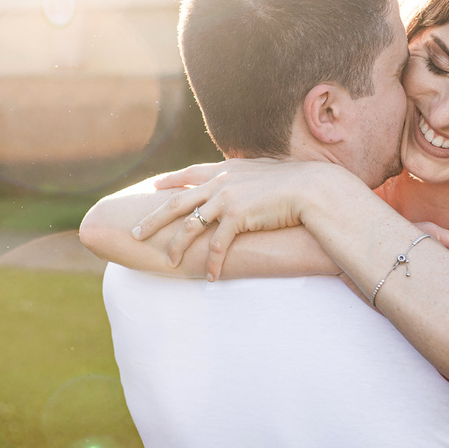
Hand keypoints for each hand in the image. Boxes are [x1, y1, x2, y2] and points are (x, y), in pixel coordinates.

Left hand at [132, 158, 334, 279]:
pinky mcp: (237, 217)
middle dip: (152, 219)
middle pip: (176, 201)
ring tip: (167, 263)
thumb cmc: (296, 182)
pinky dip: (213, 263)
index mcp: (226, 169)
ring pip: (189, 226)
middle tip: (135, 233)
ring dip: (176, 247)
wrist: (313, 189)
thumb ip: (249, 175)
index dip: (170, 180)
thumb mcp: (266, 172)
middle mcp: (221, 182)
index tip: (154, 186)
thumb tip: (246, 178)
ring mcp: (226, 199)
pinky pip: (217, 245)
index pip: (189, 173)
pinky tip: (211, 277)